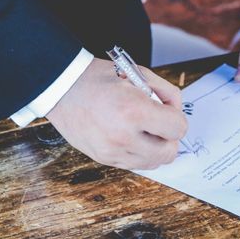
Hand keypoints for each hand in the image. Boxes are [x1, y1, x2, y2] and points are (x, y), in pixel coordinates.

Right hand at [46, 58, 187, 169]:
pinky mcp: (103, 159)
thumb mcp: (138, 74)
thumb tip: (176, 110)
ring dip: (155, 147)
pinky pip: (135, 164)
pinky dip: (139, 153)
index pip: (178, 129)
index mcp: (133, 111)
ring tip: (142, 128)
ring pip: (153, 163)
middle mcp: (123, 136)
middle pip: (169, 152)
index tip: (166, 109)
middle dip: (168, 137)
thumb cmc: (98, 78)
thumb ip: (165, 92)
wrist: (61, 88)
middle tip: (157, 122)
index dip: (176, 117)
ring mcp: (112, 151)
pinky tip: (129, 135)